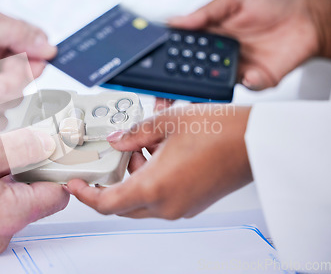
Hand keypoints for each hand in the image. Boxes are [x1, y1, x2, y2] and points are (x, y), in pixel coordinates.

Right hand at [0, 129, 68, 254]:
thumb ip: (20, 148)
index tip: (56, 147)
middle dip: (24, 160)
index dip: (59, 167)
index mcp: (6, 215)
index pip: (57, 194)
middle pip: (33, 190)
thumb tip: (48, 143)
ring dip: (1, 165)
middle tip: (9, 139)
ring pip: (10, 190)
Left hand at [68, 105, 251, 218]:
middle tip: (114, 157)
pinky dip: (152, 179)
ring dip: (134, 176)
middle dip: (113, 180)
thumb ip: (134, 133)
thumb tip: (117, 140)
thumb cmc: (219, 131)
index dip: (85, 196)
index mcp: (155, 187)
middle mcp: (167, 204)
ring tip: (144, 146)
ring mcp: (182, 206)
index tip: (75, 185)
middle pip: (123, 203)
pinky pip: (161, 197)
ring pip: (142, 199)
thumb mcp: (166, 122)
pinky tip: (161, 153)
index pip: (106, 204)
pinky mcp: (193, 203)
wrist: (255, 140)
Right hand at [169, 0, 323, 89]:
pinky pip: (247, 87)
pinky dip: (248, 83)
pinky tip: (249, 74)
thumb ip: (206, 12)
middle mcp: (219, 54)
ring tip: (206, 82)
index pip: (182, 49)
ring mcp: (237, 68)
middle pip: (191, 74)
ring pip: (214, 86)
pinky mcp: (257, 79)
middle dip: (176, 86)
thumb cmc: (272, 1)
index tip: (157, 65)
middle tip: (167, 90)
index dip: (168, 59)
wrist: (308, 17)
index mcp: (210, 34)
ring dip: (207, 88)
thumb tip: (175, 21)